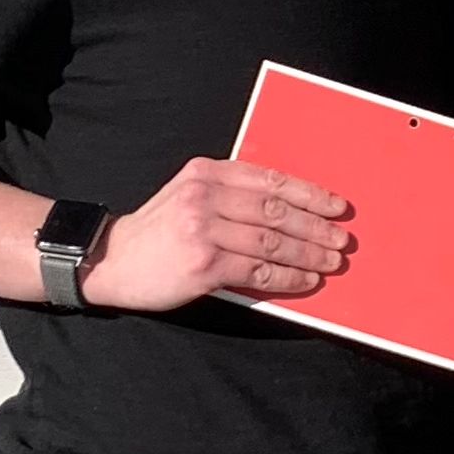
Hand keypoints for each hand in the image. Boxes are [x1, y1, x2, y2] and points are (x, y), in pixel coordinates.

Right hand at [79, 158, 350, 311]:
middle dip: (315, 226)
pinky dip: (286, 277)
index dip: (309, 194)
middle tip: (341, 238)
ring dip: (307, 254)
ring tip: (331, 262)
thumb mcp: (191, 194)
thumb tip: (291, 209)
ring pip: (271, 241)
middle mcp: (206, 196)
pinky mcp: (202, 264)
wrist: (111, 261)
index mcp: (208, 173)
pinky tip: (305, 281)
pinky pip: (257, 270)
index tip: (336, 205)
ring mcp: (203, 230)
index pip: (271, 180)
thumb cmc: (160, 230)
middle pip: (276, 210)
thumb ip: (232, 193)